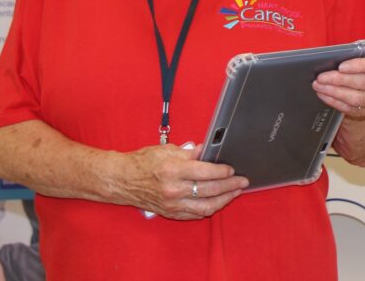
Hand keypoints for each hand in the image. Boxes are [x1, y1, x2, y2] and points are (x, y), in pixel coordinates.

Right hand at [119, 143, 248, 219]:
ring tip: (235, 193)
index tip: (232, 169)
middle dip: (229, 186)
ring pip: (206, 207)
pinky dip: (209, 208)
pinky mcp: (171, 213)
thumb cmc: (143, 162)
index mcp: (172, 170)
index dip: (222, 171)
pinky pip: (195, 214)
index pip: (204, 172)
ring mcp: (173, 204)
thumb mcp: (166, 149)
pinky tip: (218, 201)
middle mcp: (174, 189)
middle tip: (242, 181)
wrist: (122, 180)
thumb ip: (190, 152)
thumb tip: (208, 151)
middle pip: (209, 190)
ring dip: (224, 200)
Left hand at [312, 34, 364, 119]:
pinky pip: (349, 108)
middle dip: (339, 80)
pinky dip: (334, 101)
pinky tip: (323, 94)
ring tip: (319, 85)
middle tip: (321, 76)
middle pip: (363, 83)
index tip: (341, 66)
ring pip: (356, 98)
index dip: (359, 66)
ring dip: (334, 92)